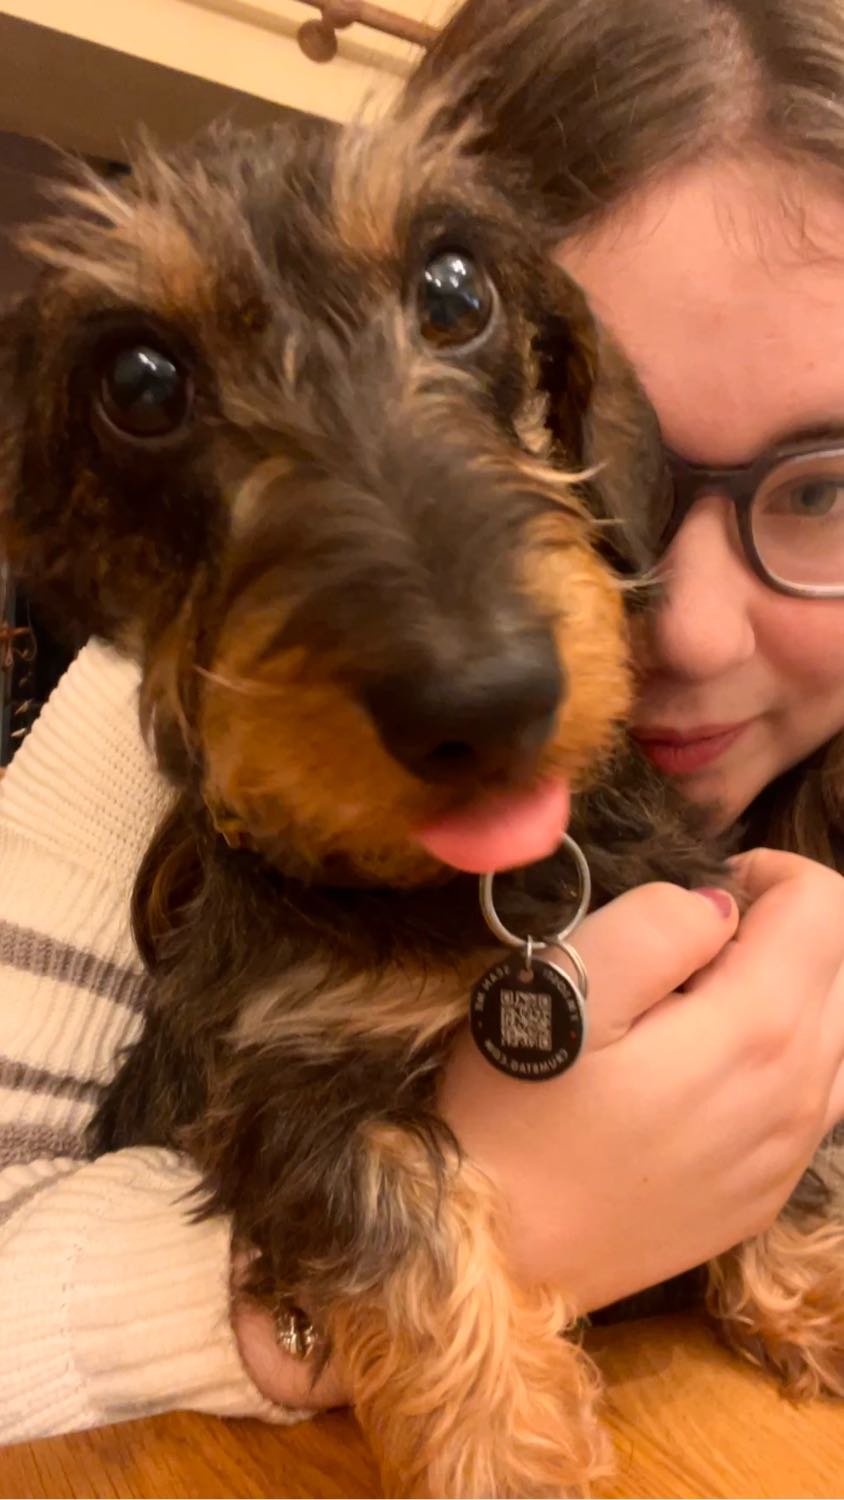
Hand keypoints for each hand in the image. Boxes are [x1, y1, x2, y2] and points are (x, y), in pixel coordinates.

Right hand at [231, 848, 843, 1403]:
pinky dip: (777, 1057)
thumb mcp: (562, 986)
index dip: (765, 874)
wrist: (496, 1253)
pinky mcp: (767, 1191)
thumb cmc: (514, 1111)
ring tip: (693, 1006)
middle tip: (682, 953)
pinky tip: (696, 1071)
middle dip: (776, 931)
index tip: (694, 896)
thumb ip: (654, 924)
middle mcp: (798, 1093)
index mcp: (757, 1030)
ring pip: (837, 1032)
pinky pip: (813, 1096)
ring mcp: (789, 1151)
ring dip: (783, 994)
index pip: (825, 905)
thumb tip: (717, 905)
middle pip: (841, 965)